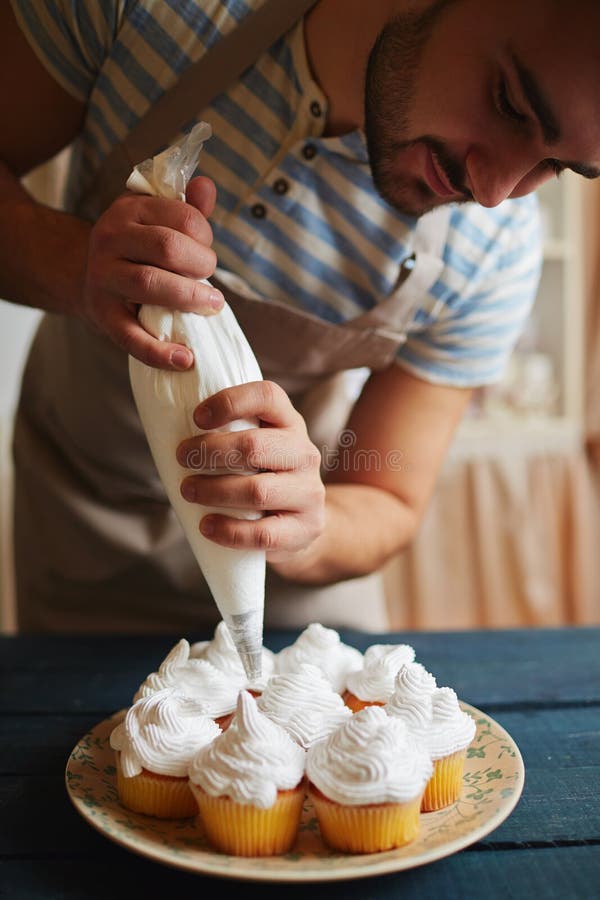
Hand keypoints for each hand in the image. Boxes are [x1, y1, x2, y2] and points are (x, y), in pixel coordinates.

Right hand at [81, 176, 223, 368]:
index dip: (206, 237)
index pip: (182, 218)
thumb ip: (187, 207)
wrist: (90, 278)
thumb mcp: (158, 220)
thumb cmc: (138, 249)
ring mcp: (102, 278)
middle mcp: (109, 238)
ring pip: (150, 284)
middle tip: (210, 279)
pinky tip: (185, 359)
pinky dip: (160, 352)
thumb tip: (207, 187)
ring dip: (190, 298)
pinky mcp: (102, 316)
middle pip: (168, 247)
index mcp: (128, 210)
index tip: (206, 249)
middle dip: (202, 264)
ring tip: (211, 306)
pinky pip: (132, 337)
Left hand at [176, 381, 325, 556]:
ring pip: (257, 491)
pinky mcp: (306, 528)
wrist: (304, 522)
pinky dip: (229, 530)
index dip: (230, 402)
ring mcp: (309, 492)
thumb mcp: (258, 447)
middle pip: (255, 446)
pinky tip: (207, 526)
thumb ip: (229, 433)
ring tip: (188, 491)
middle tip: (182, 458)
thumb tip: (170, 425)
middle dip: (209, 452)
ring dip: (213, 491)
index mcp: (290, 423)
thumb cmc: (264, 477)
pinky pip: (263, 533)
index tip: (196, 417)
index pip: (267, 397)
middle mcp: (305, 454)